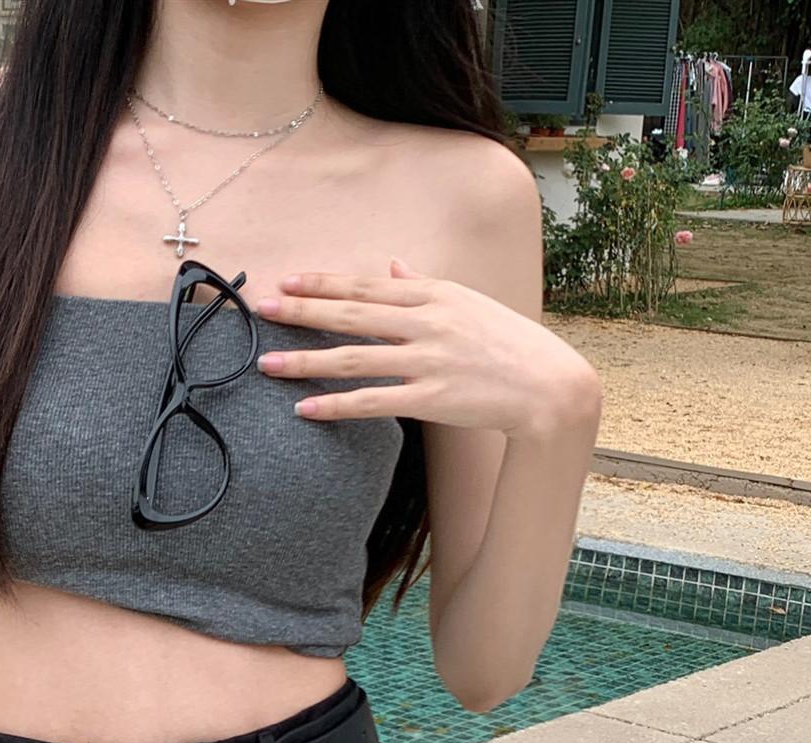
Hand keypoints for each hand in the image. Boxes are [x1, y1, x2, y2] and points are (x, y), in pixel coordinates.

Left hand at [254, 256, 600, 439]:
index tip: (287, 280)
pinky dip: (336, 405)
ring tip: (268, 364)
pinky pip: (373, 402)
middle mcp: (427, 321)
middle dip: (302, 309)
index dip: (323, 283)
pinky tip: (305, 408)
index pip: (366, 286)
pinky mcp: (432, 398)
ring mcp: (428, 360)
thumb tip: (393, 265)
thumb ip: (424, 284)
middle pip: (351, 314)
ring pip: (353, 358)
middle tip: (262, 308)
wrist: (548, 385)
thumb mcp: (468, 303)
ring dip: (306, 360)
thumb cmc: (508, 344)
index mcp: (434, 294)